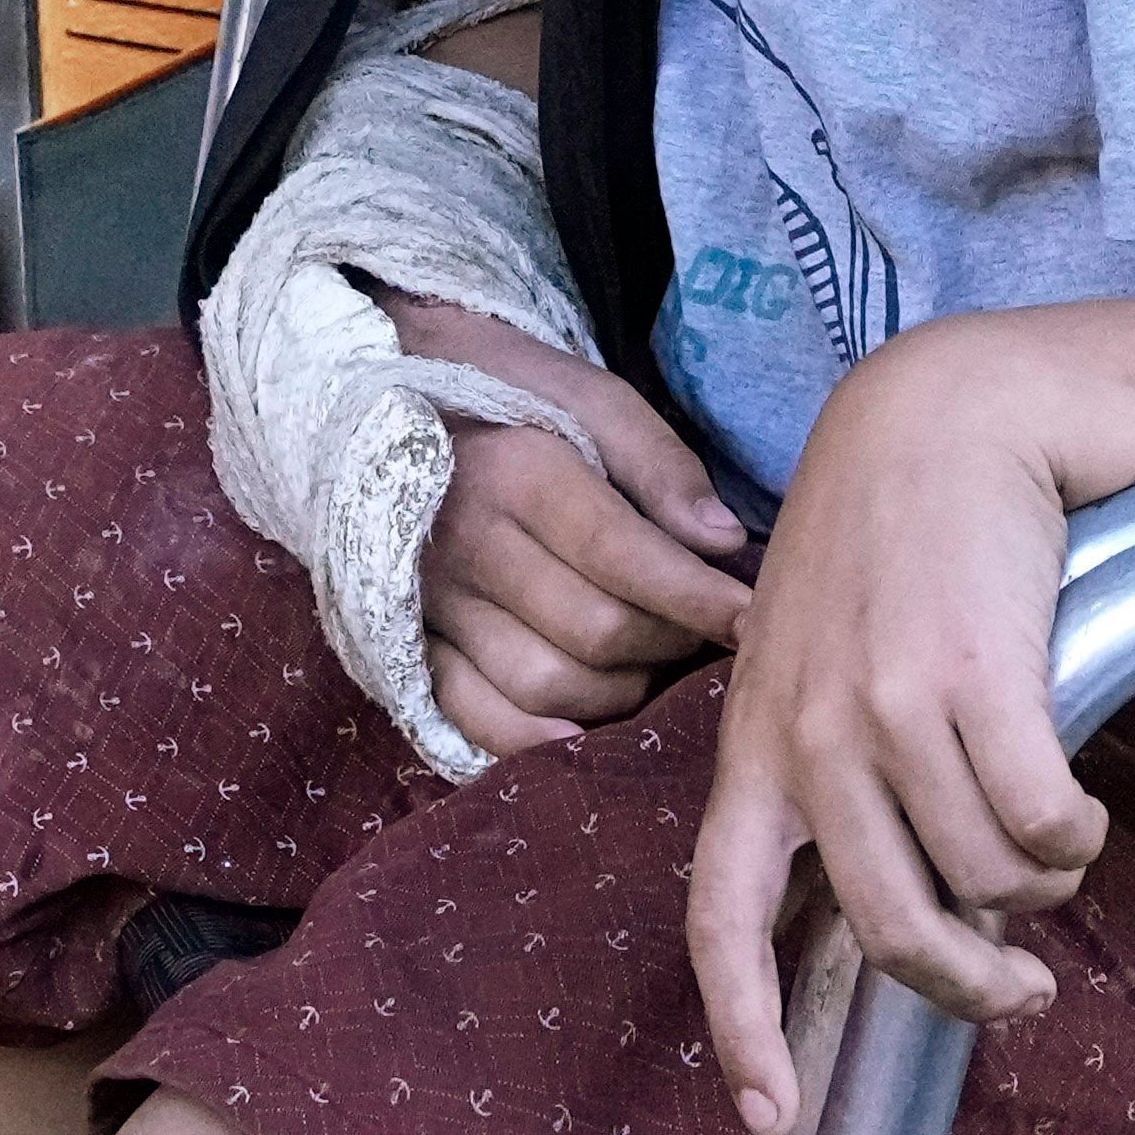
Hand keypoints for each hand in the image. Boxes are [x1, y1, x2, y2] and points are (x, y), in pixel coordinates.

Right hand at [386, 292, 753, 751]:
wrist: (381, 395)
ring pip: (544, 685)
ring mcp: (433, 601)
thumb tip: (724, 541)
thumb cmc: (506, 394)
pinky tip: (581, 733)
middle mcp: (467, 543)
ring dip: (619, 692)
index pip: (621, 555)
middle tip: (702, 630)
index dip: (697, 597)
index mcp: (515, 471)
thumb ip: (658, 463)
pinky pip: (472, 714)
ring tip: (652, 663)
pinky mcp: (410, 640)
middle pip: (593, 631)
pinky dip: (531, 740)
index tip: (753, 617)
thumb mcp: (586, 395)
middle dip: (668, 642)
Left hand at [686, 324, 1101, 1134]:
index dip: (741, 1027)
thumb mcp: (814, 654)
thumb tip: (893, 898)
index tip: (767, 1113)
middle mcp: (807, 740)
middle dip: (970, 985)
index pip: (719, 915)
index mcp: (754, 746)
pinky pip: (1043, 824)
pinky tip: (1079, 800)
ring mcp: (885, 711)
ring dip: (1039, 884)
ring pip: (985, 881)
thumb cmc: (887, 542)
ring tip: (1055, 837)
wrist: (946, 415)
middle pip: (889, 930)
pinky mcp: (973, 681)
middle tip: (1022, 991)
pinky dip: (1075, 835)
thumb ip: (830, 767)